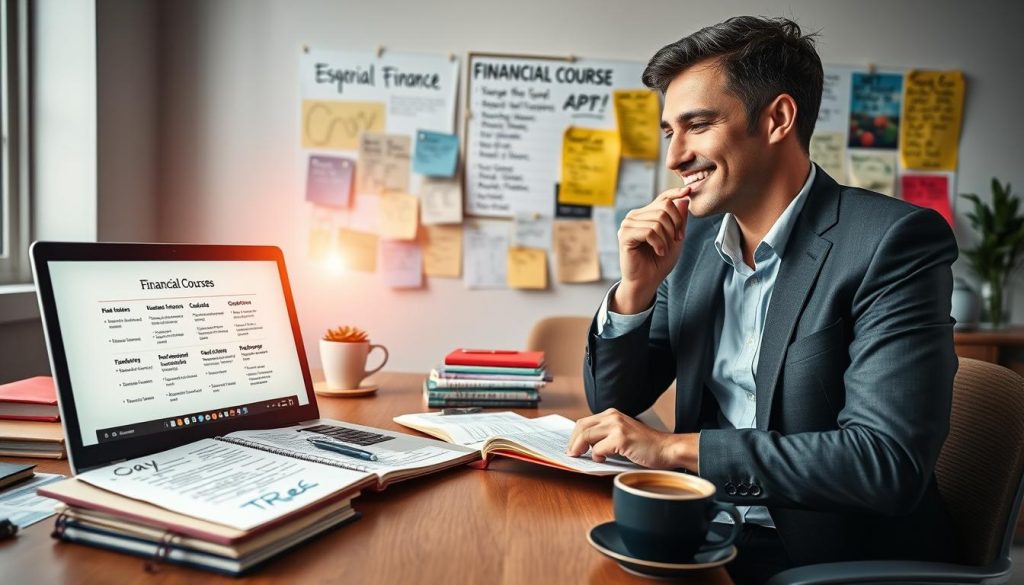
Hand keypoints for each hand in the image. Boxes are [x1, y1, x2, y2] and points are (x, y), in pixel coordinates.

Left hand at [566, 408, 696, 469]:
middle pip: (581, 427)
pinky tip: (602, 459)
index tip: (570, 447)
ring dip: (580, 449)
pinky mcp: (621, 439)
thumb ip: (605, 435)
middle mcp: (612, 416)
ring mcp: (617, 426)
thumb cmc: (646, 445)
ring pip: (586, 436)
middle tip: (572, 454)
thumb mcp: (622, 434)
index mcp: (612, 414)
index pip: (584, 422)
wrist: (666, 449)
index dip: (574, 436)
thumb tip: (584, 446)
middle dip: (573, 442)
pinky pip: (598, 448)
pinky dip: (596, 456)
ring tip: (582, 457)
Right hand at [614, 188, 689, 313]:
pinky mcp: (625, 235)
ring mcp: (628, 224)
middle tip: (677, 240)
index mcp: (646, 215)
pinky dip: (659, 243)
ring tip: (664, 249)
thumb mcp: (675, 239)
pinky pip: (649, 231)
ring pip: (658, 221)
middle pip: (664, 208)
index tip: (688, 191)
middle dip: (676, 225)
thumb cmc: (658, 262)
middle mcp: (635, 216)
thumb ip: (679, 220)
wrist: (646, 282)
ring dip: (667, 238)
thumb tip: (684, 199)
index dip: (675, 193)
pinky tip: (658, 251)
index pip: (662, 198)